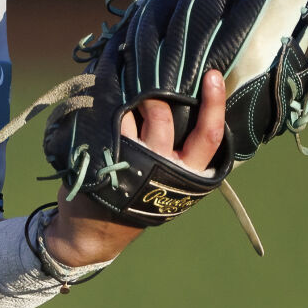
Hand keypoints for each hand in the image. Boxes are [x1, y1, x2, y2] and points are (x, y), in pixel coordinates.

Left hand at [43, 68, 226, 266]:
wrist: (94, 231)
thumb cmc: (138, 196)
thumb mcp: (168, 179)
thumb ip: (179, 149)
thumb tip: (180, 98)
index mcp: (187, 173)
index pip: (209, 136)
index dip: (214, 104)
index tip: (212, 75)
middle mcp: (162, 168)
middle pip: (164, 119)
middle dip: (154, 94)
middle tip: (147, 77)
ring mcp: (131, 163)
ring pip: (130, 118)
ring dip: (126, 98)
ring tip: (121, 87)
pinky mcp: (102, 160)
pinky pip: (105, 124)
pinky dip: (104, 107)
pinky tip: (100, 97)